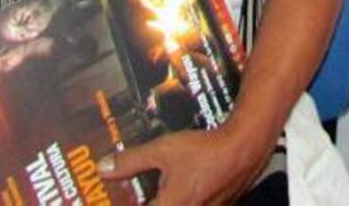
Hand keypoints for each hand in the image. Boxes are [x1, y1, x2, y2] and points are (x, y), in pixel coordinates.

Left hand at [98, 123, 274, 204]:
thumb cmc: (203, 149)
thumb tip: (103, 168)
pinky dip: (186, 198)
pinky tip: (188, 184)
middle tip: (139, 192)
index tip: (117, 197)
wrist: (245, 147)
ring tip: (164, 185)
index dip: (129, 202)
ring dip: (168, 198)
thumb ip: (132, 161)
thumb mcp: (163, 150)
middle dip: (151, 197)